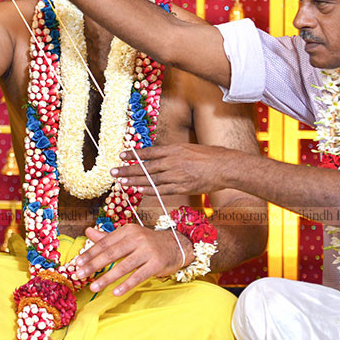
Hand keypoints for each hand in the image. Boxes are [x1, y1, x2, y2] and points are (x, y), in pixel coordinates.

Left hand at [72, 223, 189, 296]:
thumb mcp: (129, 236)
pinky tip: (115, 292)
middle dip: (93, 265)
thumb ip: (108, 237)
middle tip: (79, 275)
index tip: (77, 263)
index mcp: (128, 230)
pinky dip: (126, 285)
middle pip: (111, 253)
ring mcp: (148, 251)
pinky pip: (138, 276)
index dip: (90, 253)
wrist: (177, 245)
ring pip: (123, 266)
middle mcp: (137, 238)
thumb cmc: (148, 242)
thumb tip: (87, 231)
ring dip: (107, 278)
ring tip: (93, 287)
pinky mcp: (156, 264)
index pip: (105, 243)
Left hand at [111, 144, 234, 195]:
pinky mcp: (182, 186)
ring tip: (121, 182)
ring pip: (151, 179)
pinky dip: (149, 190)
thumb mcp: (190, 149)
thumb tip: (161, 156)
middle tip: (113, 172)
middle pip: (145, 167)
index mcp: (174, 149)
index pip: (149, 152)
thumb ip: (174, 154)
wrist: (226, 166)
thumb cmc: (211, 157)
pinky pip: (162, 190)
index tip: (121, 155)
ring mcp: (177, 175)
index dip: (134, 154)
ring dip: (134, 180)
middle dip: (127, 170)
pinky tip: (138, 190)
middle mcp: (173, 161)